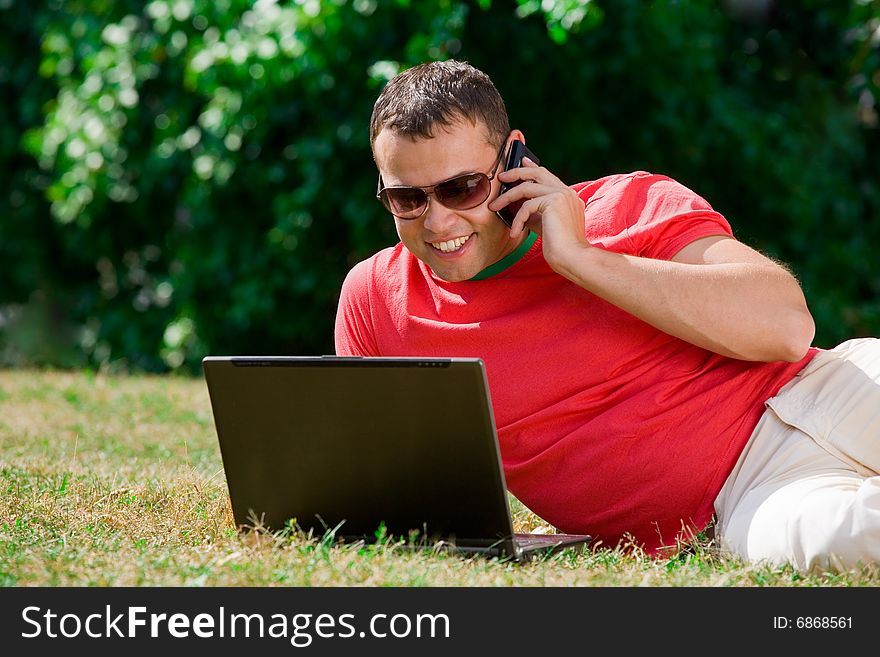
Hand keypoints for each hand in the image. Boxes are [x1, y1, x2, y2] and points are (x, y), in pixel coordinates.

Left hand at [488, 157, 589, 272]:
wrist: (573, 257)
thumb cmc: (560, 247)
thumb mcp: (545, 225)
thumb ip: (535, 212)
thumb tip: (517, 207)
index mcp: (568, 196)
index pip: (547, 176)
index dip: (532, 167)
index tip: (521, 161)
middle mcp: (567, 192)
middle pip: (538, 172)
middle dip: (516, 172)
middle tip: (501, 177)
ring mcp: (562, 195)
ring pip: (526, 188)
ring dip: (506, 197)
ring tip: (493, 207)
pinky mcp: (554, 202)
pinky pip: (526, 206)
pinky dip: (517, 220)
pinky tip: (514, 232)